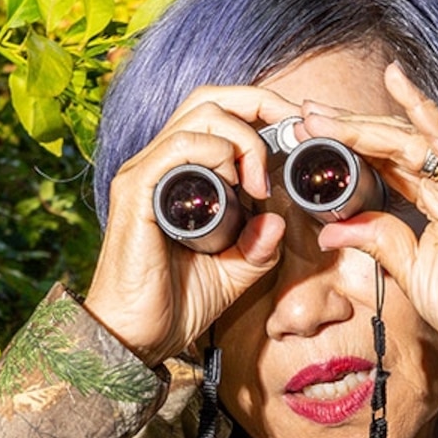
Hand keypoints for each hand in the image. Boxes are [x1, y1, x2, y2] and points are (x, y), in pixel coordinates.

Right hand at [85, 83, 302, 364]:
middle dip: (261, 106)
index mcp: (182, 172)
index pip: (219, 113)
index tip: (300, 134)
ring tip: (261, 185)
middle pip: (211, 99)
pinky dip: (214, 154)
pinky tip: (237, 187)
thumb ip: (259, 245)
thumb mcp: (235, 271)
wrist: (137, 338)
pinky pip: (178, 147)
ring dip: (243, 139)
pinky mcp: (137, 191)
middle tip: (295, 137)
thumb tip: (281, 219)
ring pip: (199, 116)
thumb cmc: (175, 303)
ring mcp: (146, 172)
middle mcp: (160, 162)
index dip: (262, 110)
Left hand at [303, 62, 437, 361]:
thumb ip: (378, 241)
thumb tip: (329, 231)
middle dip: (353, 125)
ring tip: (337, 111)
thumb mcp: (412, 270)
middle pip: (399, 142)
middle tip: (310, 110)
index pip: (388, 159)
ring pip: (424, 140)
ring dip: (378, 124)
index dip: (350, 143)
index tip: (311, 131)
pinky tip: (413, 110)